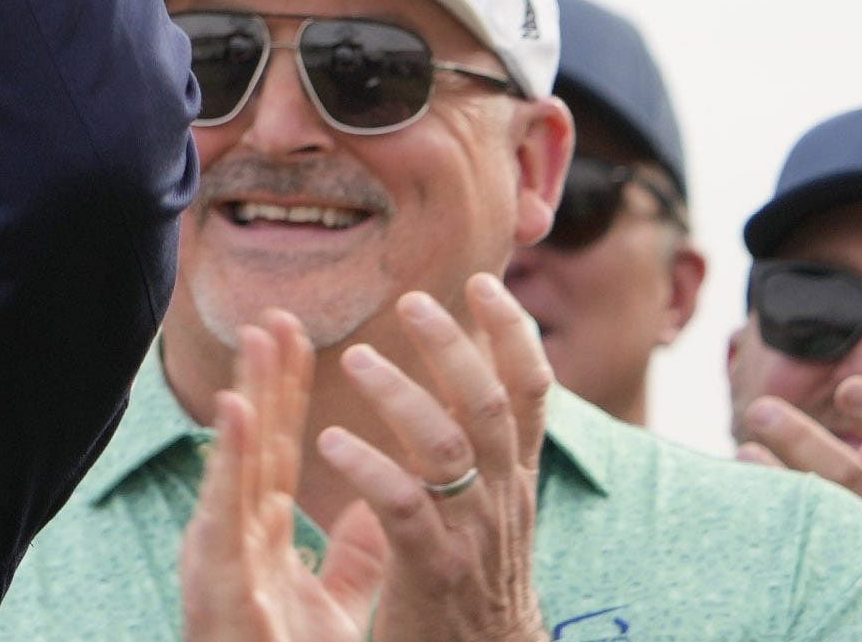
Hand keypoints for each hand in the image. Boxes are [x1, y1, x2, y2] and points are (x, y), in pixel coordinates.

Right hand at [180, 314, 387, 640]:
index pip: (281, 451)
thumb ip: (350, 558)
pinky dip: (230, 455)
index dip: (288, 394)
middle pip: (258, 443)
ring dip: (247, 395)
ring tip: (260, 337)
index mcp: (263, 538)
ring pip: (240, 462)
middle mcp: (240, 536)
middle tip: (279, 314)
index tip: (298, 336)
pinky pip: (227, 510)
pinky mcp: (218, 577)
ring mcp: (224, 554)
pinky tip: (237, 410)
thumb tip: (375, 509)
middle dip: (269, 376)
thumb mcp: (332, 609)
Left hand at [318, 277, 553, 641]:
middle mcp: (501, 498)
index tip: (486, 280)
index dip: (512, 333)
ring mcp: (471, 535)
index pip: (529, 391)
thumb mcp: (491, 507)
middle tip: (411, 300)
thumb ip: (478, 447)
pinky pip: (405, 509)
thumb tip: (464, 376)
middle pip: (487, 405)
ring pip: (447, 448)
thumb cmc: (474, 580)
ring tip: (356, 359)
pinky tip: (332, 440)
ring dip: (402, 396)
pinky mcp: (433, 573)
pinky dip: (370, 468)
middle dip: (453, 346)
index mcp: (512, 478)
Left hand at [741, 378, 861, 640]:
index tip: (851, 387)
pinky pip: (803, 563)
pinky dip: (774, 532)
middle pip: (855, 487)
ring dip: (780, 484)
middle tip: (764, 409)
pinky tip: (743, 505)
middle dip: (808, 444)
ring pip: (823, 524)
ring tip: (745, 453)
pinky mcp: (841, 602)